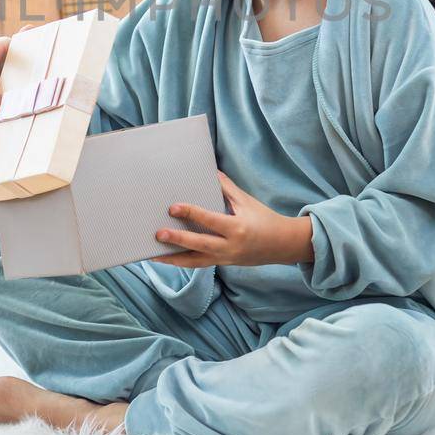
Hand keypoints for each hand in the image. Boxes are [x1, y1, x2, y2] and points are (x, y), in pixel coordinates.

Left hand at [151, 171, 309, 268]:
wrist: (282, 245)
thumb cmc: (265, 219)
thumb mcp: (247, 201)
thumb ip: (227, 188)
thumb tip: (210, 171)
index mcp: (237, 228)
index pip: (210, 220)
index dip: (191, 213)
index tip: (173, 207)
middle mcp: (230, 246)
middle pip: (200, 245)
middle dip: (178, 240)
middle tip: (157, 234)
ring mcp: (226, 258)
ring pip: (196, 261)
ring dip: (173, 259)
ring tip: (153, 254)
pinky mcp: (223, 264)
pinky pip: (199, 264)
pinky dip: (182, 262)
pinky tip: (167, 258)